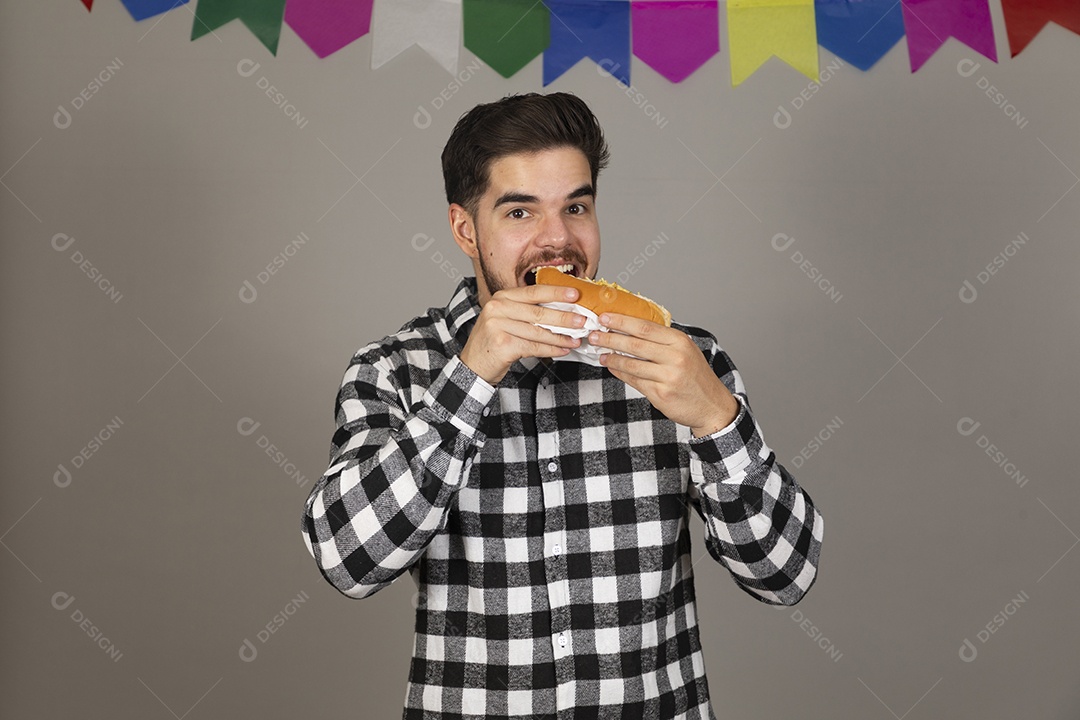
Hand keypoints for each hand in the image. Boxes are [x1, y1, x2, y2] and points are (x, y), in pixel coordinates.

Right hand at [459, 285, 587, 384]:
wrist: (473, 364)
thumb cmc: (496, 340)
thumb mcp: (507, 318)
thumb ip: (528, 311)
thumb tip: (563, 310)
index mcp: (502, 297)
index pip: (533, 291)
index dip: (556, 292)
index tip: (576, 294)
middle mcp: (497, 308)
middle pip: (538, 312)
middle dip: (564, 317)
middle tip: (583, 320)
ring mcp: (497, 326)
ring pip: (537, 331)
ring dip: (561, 337)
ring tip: (576, 339)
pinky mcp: (501, 344)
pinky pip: (533, 347)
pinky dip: (551, 349)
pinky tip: (563, 350)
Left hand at [589, 312, 739, 437]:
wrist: (712, 405)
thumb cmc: (695, 376)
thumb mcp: (685, 351)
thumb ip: (661, 341)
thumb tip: (630, 329)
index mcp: (680, 341)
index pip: (645, 327)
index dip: (622, 321)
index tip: (604, 318)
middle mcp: (675, 357)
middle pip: (635, 344)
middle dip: (610, 338)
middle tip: (594, 335)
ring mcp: (668, 377)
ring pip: (632, 364)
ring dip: (612, 358)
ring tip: (600, 353)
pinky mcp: (661, 394)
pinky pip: (635, 381)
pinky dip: (621, 373)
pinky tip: (612, 368)